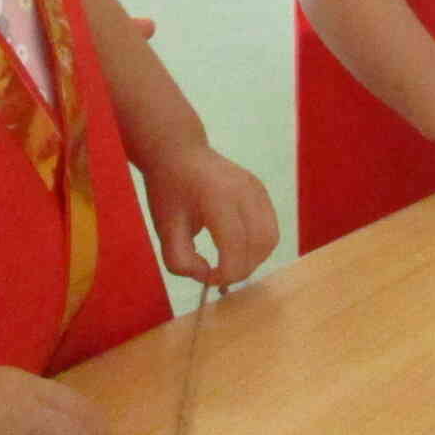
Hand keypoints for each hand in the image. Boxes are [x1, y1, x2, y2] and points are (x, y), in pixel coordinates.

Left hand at [141, 143, 279, 286]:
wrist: (180, 154)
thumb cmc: (169, 190)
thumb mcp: (164, 230)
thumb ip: (180, 261)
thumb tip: (207, 275)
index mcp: (218, 197)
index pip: (236, 244)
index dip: (227, 271)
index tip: (209, 280)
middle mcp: (245, 191)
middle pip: (259, 243)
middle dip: (242, 268)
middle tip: (219, 276)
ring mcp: (258, 189)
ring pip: (270, 237)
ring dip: (254, 259)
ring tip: (230, 263)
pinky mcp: (262, 191)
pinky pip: (270, 227)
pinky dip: (258, 246)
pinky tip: (237, 248)